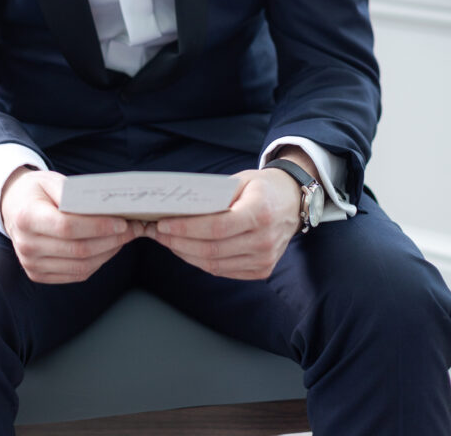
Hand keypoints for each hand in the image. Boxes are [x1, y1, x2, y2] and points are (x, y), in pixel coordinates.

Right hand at [1, 168, 143, 283]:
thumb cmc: (38, 191)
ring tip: (124, 238)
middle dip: (111, 240)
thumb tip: (103, 207)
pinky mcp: (38, 274)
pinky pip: (76, 274)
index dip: (98, 226)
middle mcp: (26, 244)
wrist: (14, 207)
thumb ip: (73, 193)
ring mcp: (31, 263)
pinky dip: (97, 262)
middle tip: (132, 229)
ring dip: (108, 253)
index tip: (122, 222)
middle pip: (78, 249)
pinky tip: (109, 248)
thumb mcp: (52, 180)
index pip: (67, 227)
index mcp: (27, 217)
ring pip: (80, 266)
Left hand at [145, 166, 302, 279]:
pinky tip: (186, 250)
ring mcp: (265, 259)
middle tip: (158, 233)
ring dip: (185, 254)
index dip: (186, 229)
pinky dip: (201, 262)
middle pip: (212, 249)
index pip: (216, 227)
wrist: (292, 202)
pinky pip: (223, 270)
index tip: (163, 225)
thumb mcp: (240, 181)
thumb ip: (214, 196)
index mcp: (260, 212)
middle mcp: (265, 240)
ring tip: (167, 242)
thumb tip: (178, 209)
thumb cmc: (262, 188)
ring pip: (214, 264)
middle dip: (179, 243)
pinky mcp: (262, 270)